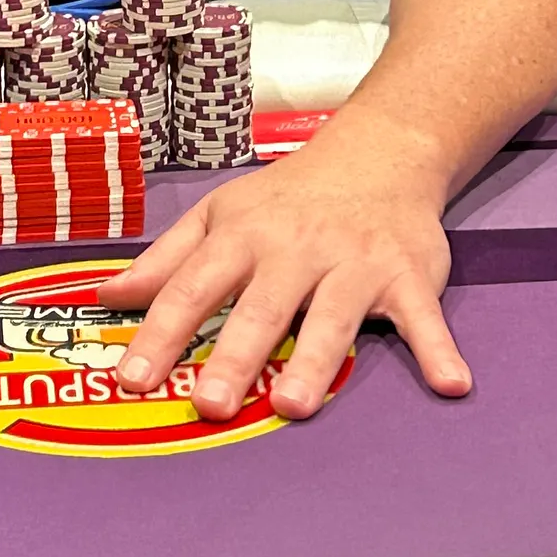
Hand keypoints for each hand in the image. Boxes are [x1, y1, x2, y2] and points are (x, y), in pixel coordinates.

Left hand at [95, 129, 470, 421]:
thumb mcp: (219, 214)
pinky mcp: (407, 275)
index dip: (160, 333)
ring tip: (293, 405)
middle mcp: (295, 249)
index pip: (192, 287)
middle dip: (234, 354)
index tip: (131, 379)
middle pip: (261, 306)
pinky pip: (423, 316)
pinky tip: (450, 384)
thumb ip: (166, 261)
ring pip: (333, 315)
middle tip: (209, 405)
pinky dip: (438, 348)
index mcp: (243, 236)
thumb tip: (106, 297)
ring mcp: (354, 262)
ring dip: (315, 359)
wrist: (378, 150)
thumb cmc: (288, 196)